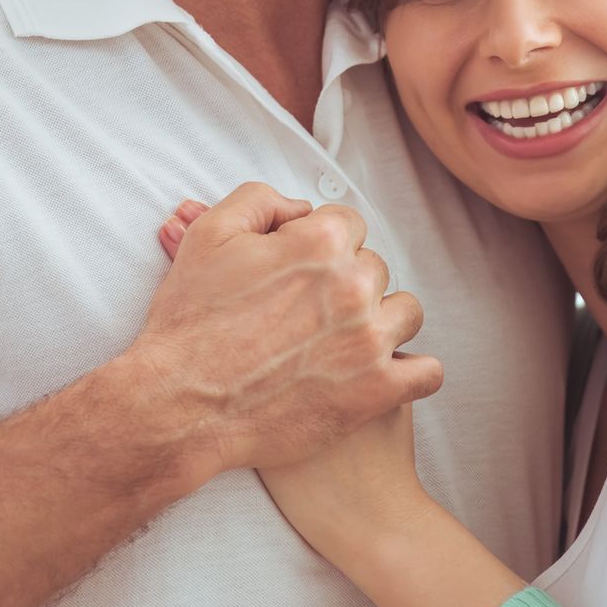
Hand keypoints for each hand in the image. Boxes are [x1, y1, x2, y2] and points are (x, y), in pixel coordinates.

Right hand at [129, 185, 442, 476]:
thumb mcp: (209, 235)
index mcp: (321, 241)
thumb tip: (301, 207)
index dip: (320, 246)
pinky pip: (427, 372)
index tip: (299, 273)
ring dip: (382, 322)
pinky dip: (410, 372)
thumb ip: (261, 200)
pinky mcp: (376, 392)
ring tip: (346, 342)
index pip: (349, 225)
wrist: (179, 405)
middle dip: (347, 285)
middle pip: (376, 268)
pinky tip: (382, 374)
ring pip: (407, 314)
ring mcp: (369, 340)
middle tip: (309, 314)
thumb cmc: (190, 321)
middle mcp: (354, 285)